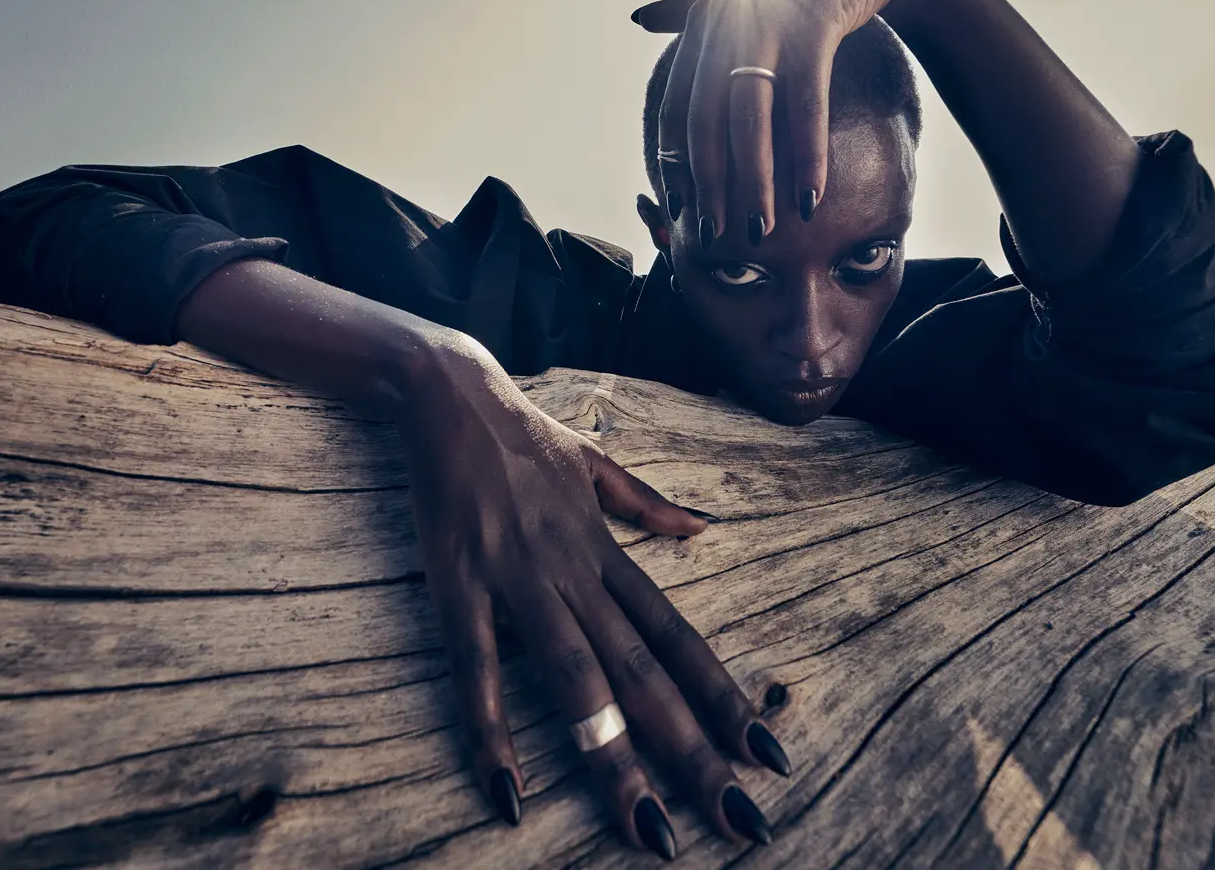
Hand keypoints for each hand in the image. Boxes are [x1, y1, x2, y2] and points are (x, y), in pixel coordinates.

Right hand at [396, 346, 787, 857]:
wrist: (448, 391)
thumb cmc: (522, 433)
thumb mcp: (596, 462)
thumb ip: (647, 505)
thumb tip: (701, 531)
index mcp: (605, 551)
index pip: (677, 635)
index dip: (723, 695)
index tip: (766, 750)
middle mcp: (573, 571)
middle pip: (641, 671)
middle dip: (691, 749)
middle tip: (737, 820)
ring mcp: (517, 578)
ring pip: (575, 674)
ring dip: (611, 753)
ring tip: (648, 823)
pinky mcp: (458, 584)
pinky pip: (478, 666)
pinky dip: (491, 728)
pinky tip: (509, 790)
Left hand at [633, 0, 952, 241]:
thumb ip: (686, 10)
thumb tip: (638, 18)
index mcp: (703, 25)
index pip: (676, 110)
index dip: (678, 164)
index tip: (683, 212)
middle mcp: (726, 24)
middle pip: (707, 123)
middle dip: (710, 184)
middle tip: (718, 234)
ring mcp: (767, 24)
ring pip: (751, 119)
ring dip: (755, 181)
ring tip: (760, 229)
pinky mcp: (813, 26)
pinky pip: (806, 104)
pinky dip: (807, 155)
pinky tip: (808, 198)